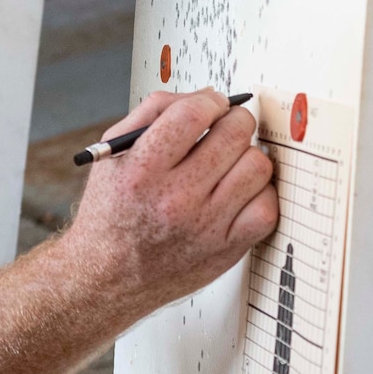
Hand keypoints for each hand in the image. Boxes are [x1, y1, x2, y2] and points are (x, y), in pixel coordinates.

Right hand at [58, 90, 276, 320]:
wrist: (106, 277)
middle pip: (234, 134)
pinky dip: (258, 194)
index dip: (210, 101)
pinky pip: (267, 206)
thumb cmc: (111, 213)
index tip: (212, 105)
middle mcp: (174, 199)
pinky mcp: (226, 249)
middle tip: (226, 128)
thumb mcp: (113, 156)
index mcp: (142, 170)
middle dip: (234, 121)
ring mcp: (205, 226)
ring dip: (247, 157)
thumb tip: (205, 96)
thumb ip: (152, 115)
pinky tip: (237, 193)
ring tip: (230, 163)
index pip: (193, 114)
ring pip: (257, 166)